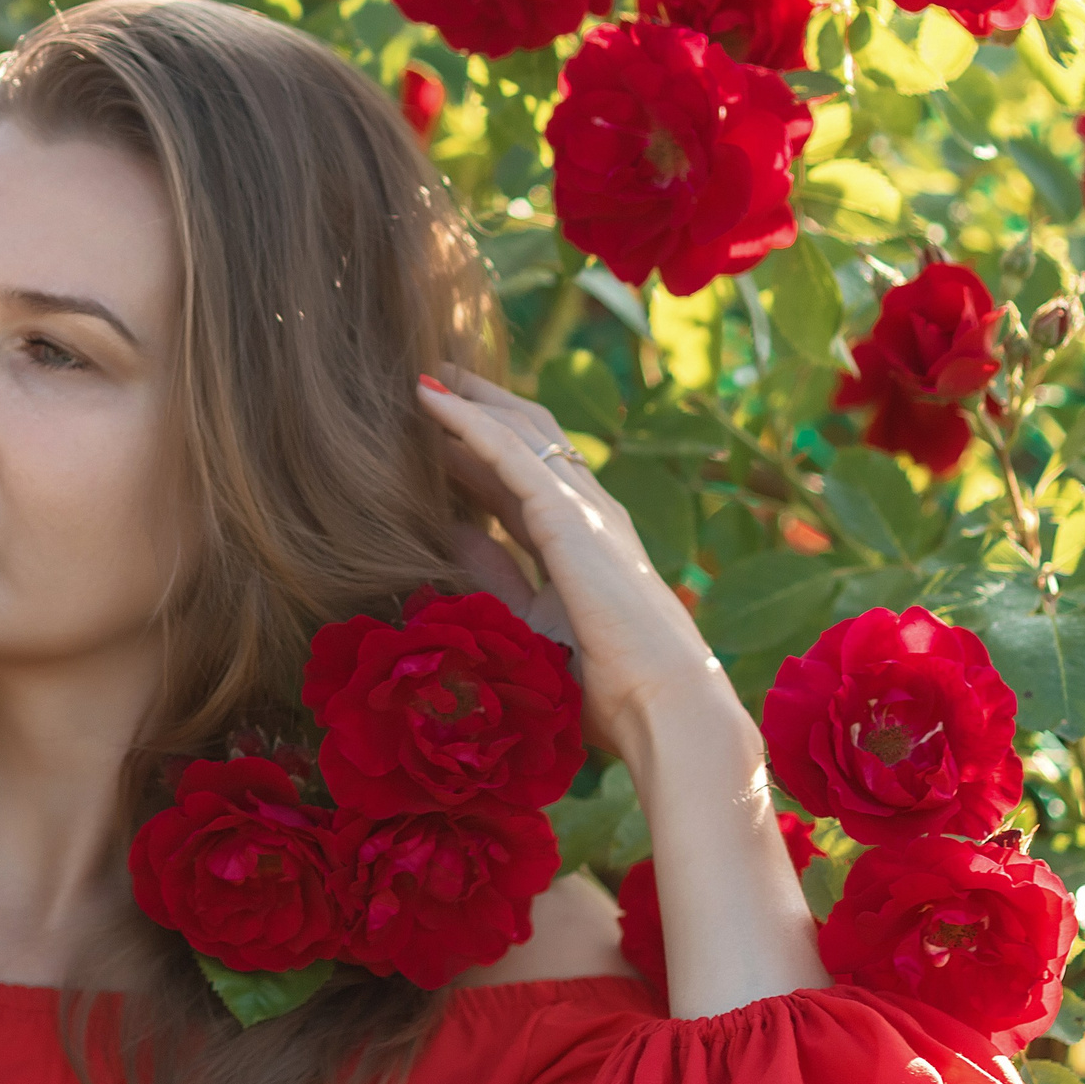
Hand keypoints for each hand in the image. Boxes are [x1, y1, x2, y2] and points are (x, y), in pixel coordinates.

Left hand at [414, 363, 729, 760]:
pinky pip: (509, 453)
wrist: (662, 709)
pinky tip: (428, 398)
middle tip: (430, 377)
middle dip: (481, 405)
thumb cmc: (604, 686)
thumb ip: (491, 571)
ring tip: (422, 374)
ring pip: (519, 432)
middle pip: (527, 438)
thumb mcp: (528, 619)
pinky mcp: (572, 518)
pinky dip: (466, 421)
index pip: (521, 478)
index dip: (478, 449)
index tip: (432, 427)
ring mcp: (586, 509)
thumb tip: (445, 529)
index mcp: (582, 542)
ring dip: (469, 400)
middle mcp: (589, 513)